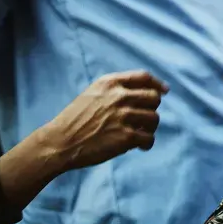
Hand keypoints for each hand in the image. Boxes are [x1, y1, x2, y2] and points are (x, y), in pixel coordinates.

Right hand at [43, 70, 168, 170]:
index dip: (157, 84)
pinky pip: (149, 138)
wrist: (59, 142)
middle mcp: (119, 96)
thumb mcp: (93, 93)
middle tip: (143, 119)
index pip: (144, 77)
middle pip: (154, 98)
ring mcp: (123, 116)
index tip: (164, 91)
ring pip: (154, 118)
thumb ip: (116, 89)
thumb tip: (147, 91)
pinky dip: (147, 143)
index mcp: (110, 83)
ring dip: (150, 127)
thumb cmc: (75, 119)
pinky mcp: (125, 136)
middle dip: (151, 109)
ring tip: (140, 133)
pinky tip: (141, 146)